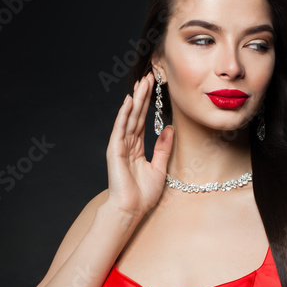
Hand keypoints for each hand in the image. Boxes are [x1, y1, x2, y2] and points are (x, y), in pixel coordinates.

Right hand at [105, 72, 172, 218]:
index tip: (153, 88)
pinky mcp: (116, 150)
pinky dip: (125, 114)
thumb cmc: (143, 195)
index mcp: (137, 148)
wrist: (131, 209)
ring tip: (141, 82)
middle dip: (142, 96)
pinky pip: (121, 128)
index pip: (143, 121)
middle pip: (136, 115)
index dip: (148, 105)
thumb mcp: (159, 167)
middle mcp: (127, 144)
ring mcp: (120, 146)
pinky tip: (129, 101)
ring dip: (135, 100)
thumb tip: (170, 129)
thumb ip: (163, 148)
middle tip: (148, 76)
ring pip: (129, 118)